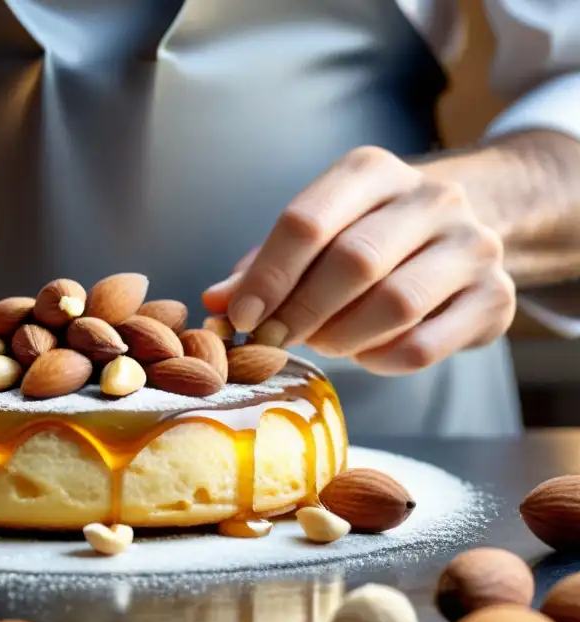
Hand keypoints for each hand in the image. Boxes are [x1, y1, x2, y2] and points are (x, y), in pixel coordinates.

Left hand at [203, 146, 516, 374]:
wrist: (459, 233)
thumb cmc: (366, 235)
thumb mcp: (314, 235)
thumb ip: (262, 267)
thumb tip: (215, 304)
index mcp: (372, 171)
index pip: (307, 221)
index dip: (267, 276)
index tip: (242, 318)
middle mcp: (431, 198)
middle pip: (353, 263)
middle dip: (302, 311)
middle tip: (275, 340)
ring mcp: (472, 245)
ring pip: (394, 305)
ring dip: (341, 337)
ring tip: (322, 341)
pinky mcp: (495, 297)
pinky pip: (424, 345)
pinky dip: (380, 360)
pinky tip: (364, 353)